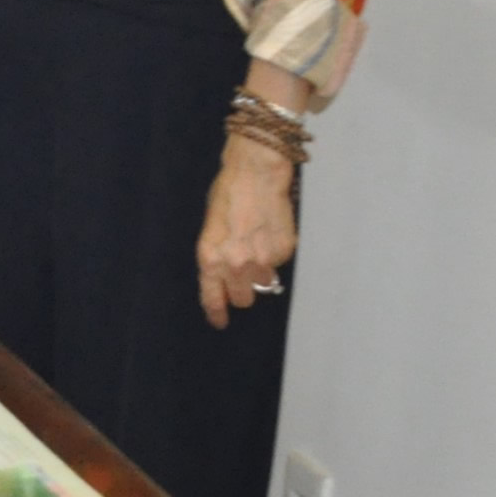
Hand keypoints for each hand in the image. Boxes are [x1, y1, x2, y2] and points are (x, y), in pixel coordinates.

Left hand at [197, 139, 297, 327]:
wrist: (255, 175)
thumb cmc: (227, 195)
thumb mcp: (211, 228)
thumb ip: (217, 256)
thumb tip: (224, 278)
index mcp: (211, 256)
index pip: (213, 297)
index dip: (216, 313)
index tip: (219, 322)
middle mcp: (236, 263)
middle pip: (243, 299)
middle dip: (242, 292)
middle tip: (242, 276)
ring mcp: (263, 260)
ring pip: (264, 284)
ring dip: (260, 273)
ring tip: (257, 245)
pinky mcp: (284, 252)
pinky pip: (280, 264)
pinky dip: (275, 254)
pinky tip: (269, 233)